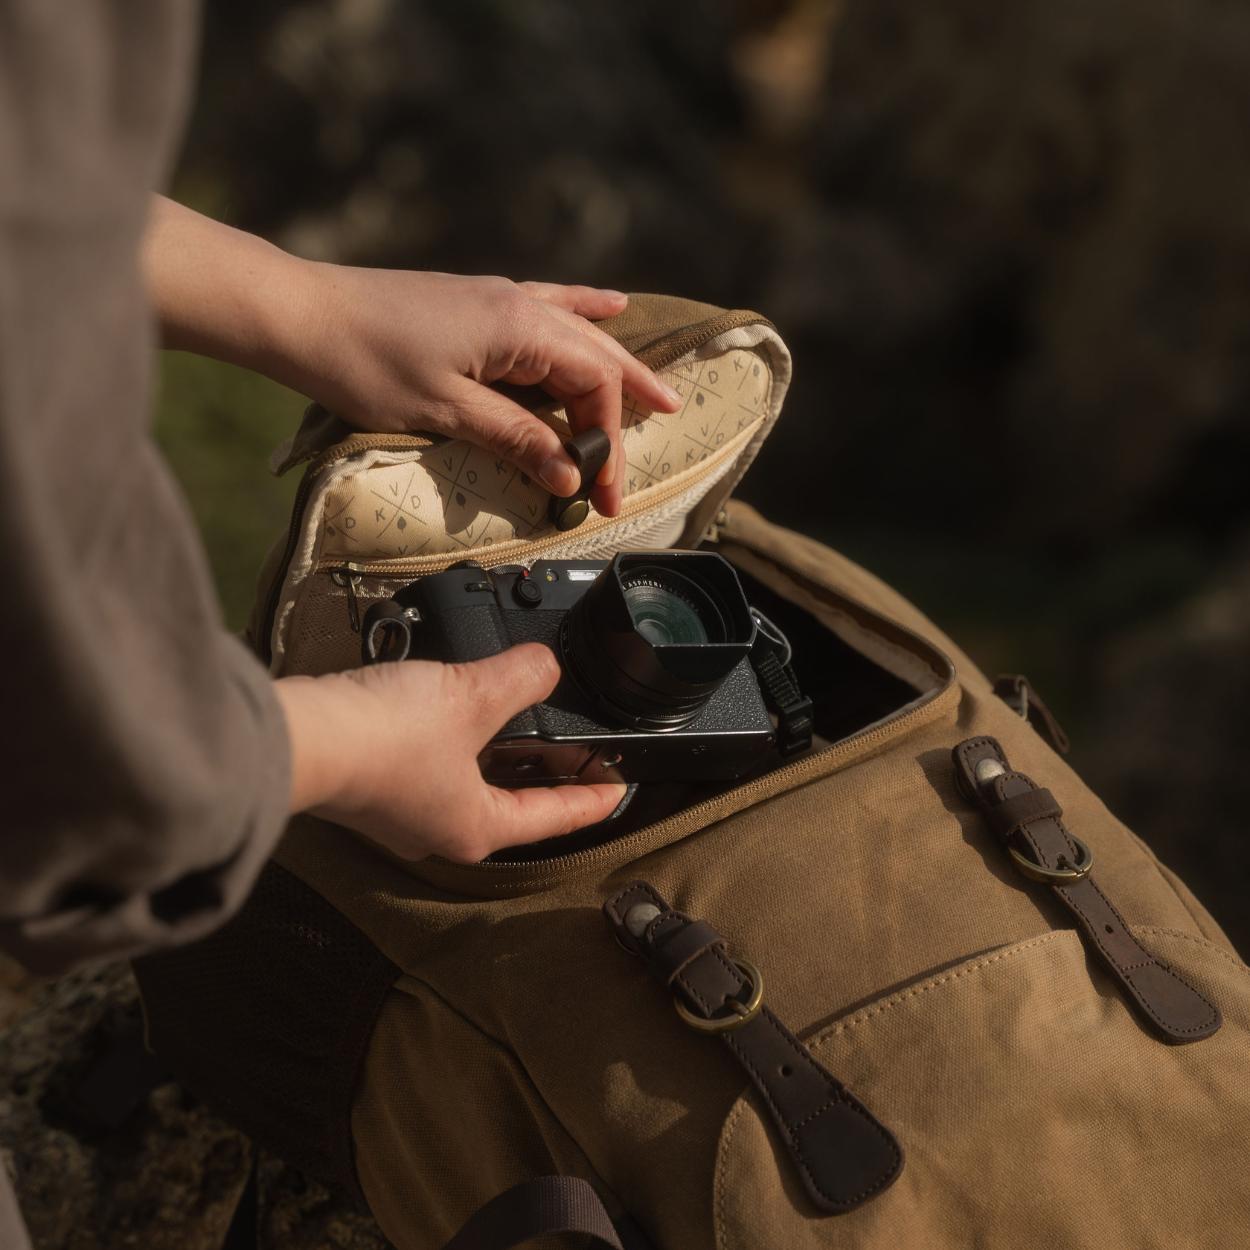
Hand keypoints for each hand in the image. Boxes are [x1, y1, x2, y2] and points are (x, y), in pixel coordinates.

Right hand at [274, 643, 625, 862]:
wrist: (301, 736)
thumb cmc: (386, 738)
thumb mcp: (471, 697)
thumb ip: (520, 679)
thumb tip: (545, 665)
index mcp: (478, 827)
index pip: (554, 818)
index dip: (593, 799)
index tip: (620, 787)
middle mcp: (442, 829)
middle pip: (514, 800)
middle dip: (547, 768)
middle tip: (579, 741)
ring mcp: (405, 811)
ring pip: (473, 780)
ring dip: (502, 749)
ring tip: (529, 713)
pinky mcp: (378, 784)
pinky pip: (438, 764)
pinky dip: (462, 738)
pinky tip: (463, 702)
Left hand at [288, 268, 681, 514]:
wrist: (300, 314)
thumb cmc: (364, 363)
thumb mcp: (445, 411)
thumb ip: (515, 439)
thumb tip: (571, 476)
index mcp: (519, 327)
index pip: (593, 385)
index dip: (607, 442)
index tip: (603, 494)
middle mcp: (518, 303)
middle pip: (595, 359)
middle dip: (624, 409)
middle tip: (664, 438)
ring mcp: (497, 298)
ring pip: (578, 332)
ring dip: (618, 363)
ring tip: (660, 389)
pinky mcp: (475, 303)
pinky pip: (549, 303)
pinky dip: (584, 309)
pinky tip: (610, 303)